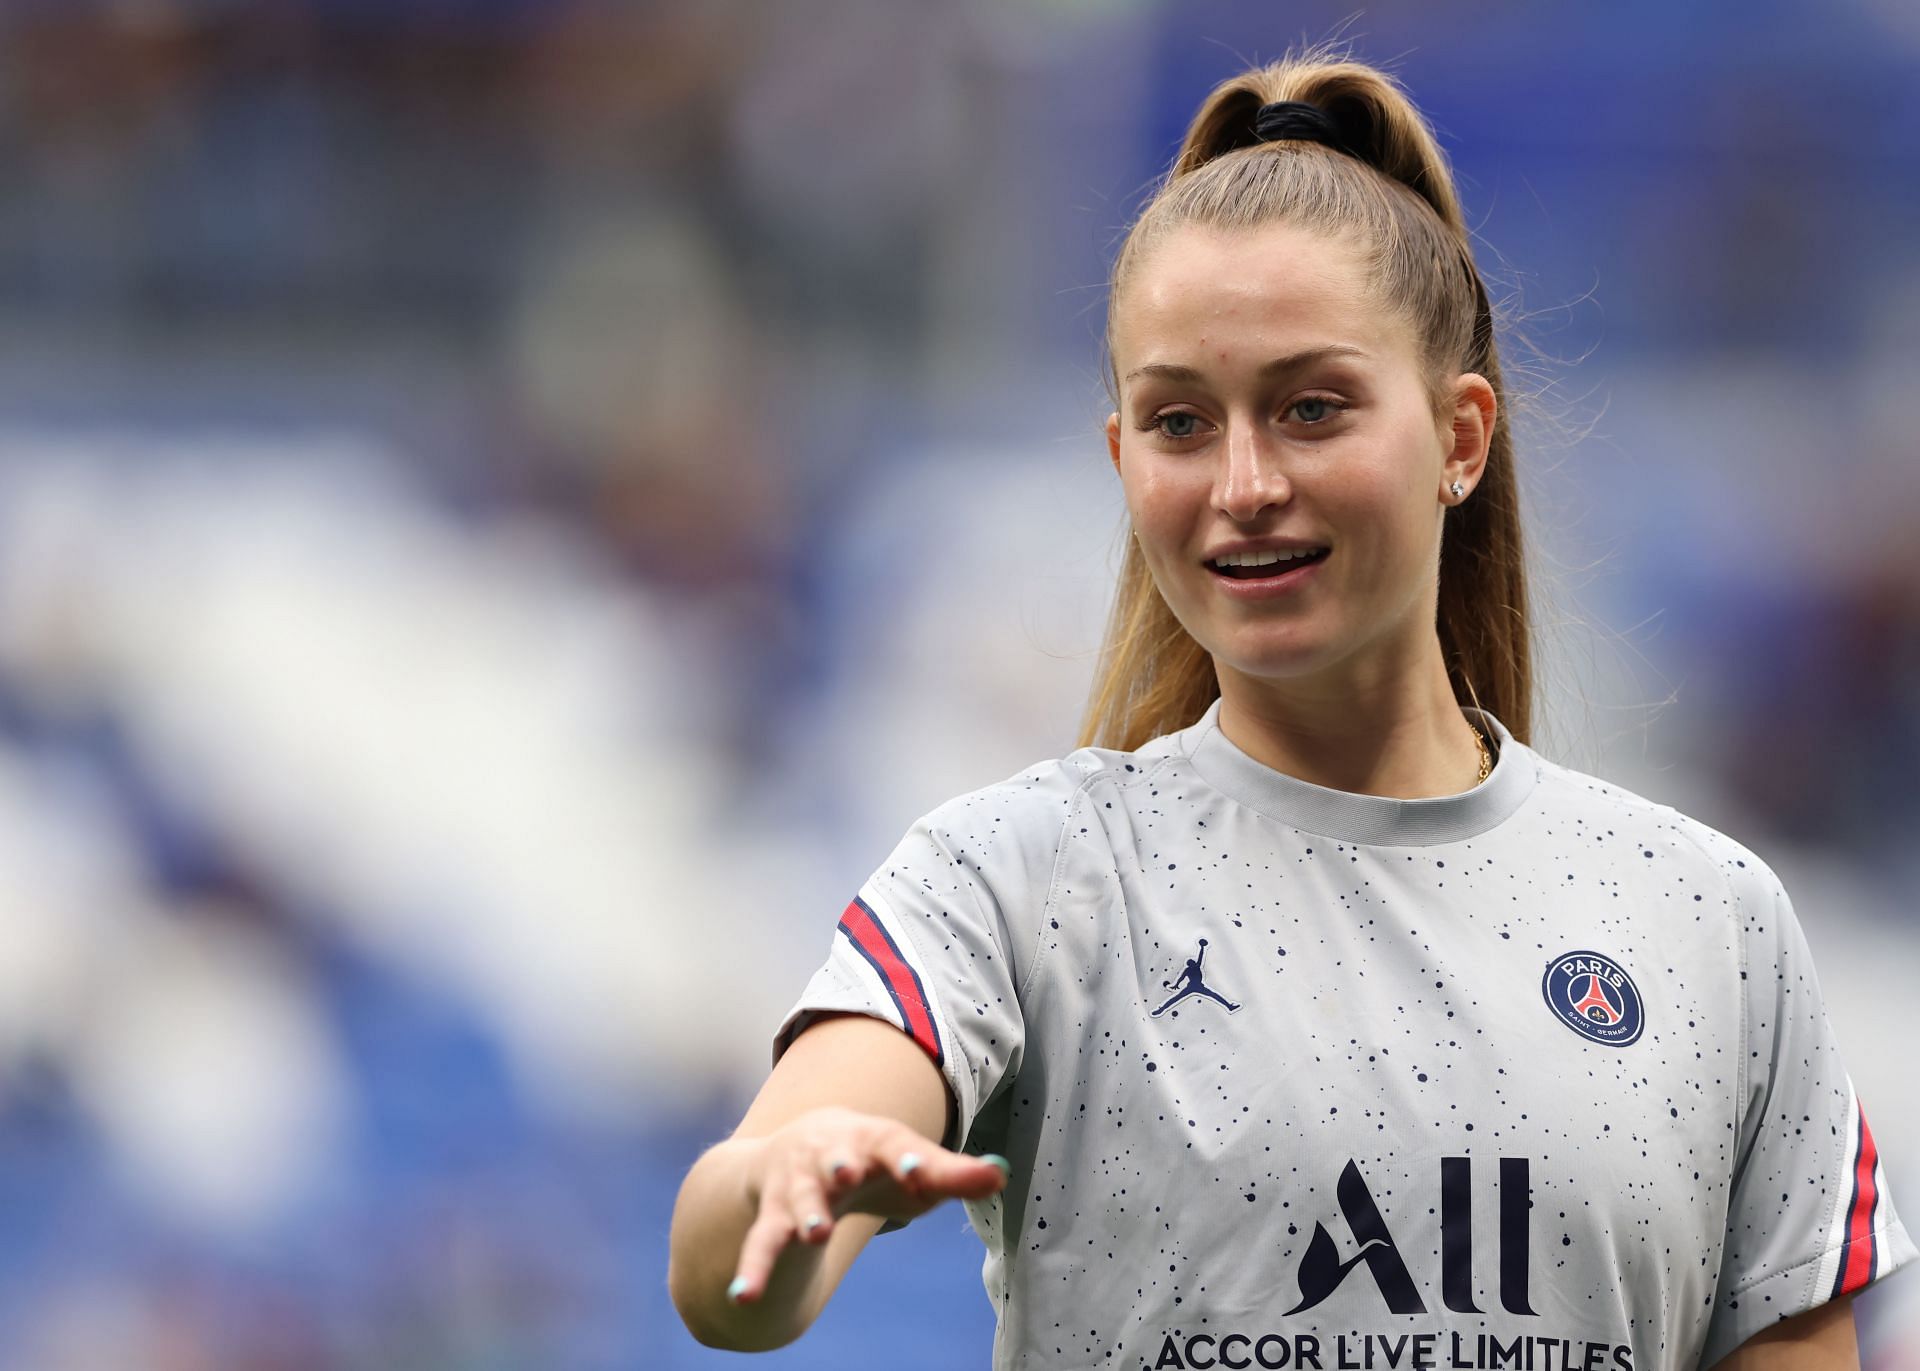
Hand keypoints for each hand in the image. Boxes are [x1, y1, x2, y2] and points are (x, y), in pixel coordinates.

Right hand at [727, 1106, 1009, 1304]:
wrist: (799, 1144)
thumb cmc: (873, 1161)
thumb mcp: (910, 1163)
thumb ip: (953, 1174)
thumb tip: (1001, 1173)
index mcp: (871, 1139)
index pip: (892, 1144)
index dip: (907, 1158)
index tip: (919, 1171)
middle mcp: (830, 1156)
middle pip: (837, 1161)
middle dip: (842, 1167)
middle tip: (848, 1176)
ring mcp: (797, 1186)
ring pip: (799, 1201)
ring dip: (806, 1215)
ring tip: (814, 1233)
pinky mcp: (772, 1217)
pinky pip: (762, 1244)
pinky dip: (752, 1269)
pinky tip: (743, 1295)